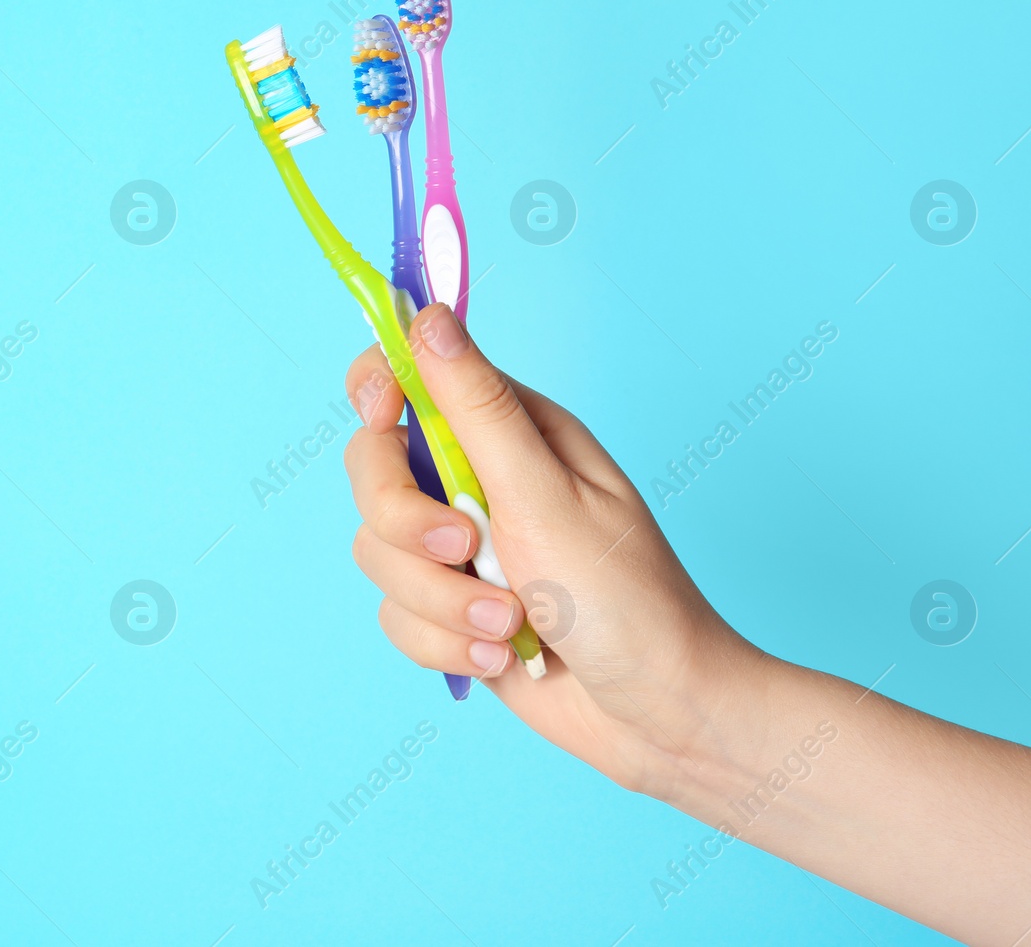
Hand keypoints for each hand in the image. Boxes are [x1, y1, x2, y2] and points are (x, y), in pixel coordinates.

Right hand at [344, 302, 762, 796]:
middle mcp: (477, 479)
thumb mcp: (546, 494)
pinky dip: (445, 644)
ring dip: (442, 601)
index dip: (378, 386)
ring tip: (511, 625)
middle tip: (465, 546)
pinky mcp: (448, 609)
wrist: (658, 714)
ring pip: (378, 551)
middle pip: (372, 468)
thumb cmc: (626, 598)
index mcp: (509, 429)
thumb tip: (428, 316)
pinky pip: (395, 615)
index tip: (380, 415)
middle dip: (407, 523)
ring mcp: (459, 547)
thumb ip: (477, 407)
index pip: (410, 375)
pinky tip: (505, 656)